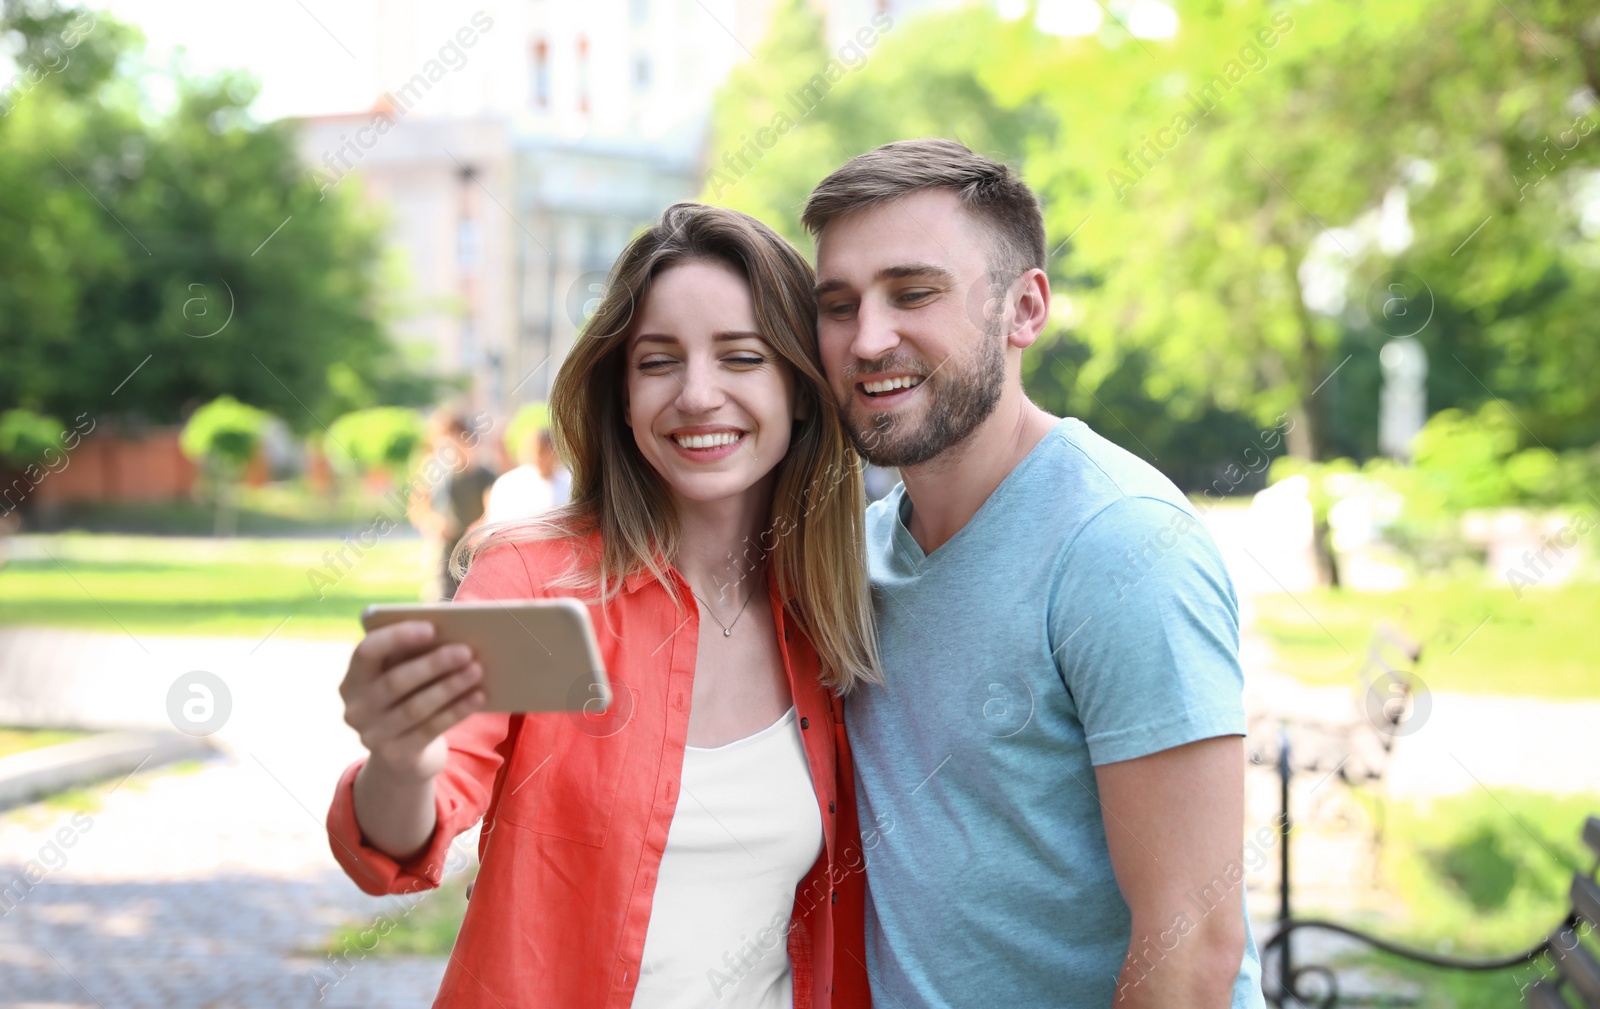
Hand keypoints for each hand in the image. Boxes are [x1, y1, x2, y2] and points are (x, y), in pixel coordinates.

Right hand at [339, 621, 484, 782]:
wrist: (402, 756)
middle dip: (434, 664)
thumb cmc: (406, 699)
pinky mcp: (395, 755)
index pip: (366, 651)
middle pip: (395, 681)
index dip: (397, 637)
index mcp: (353, 678)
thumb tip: (453, 629)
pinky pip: (430, 729)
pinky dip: (456, 711)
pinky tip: (478, 697)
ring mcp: (372, 735)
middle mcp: (356, 708)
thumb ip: (413, 654)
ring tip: (477, 670)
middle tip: (467, 651)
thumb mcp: (401, 675)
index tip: (431, 628)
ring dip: (450, 687)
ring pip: (415, 707)